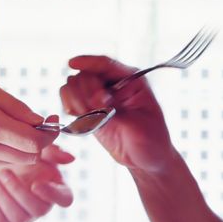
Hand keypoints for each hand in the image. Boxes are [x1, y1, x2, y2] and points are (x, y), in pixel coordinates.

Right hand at [0, 79, 57, 169]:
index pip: (35, 141)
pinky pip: (1, 162)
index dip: (50, 133)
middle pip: (31, 156)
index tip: (51, 120)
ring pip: (18, 161)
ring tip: (15, 127)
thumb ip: (15, 107)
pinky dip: (8, 152)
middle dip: (40, 141)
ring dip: (24, 147)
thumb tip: (40, 122)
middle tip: (38, 124)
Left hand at [0, 144, 75, 221]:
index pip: (65, 199)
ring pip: (19, 217)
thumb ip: (53, 152)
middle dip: (19, 191)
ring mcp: (25, 217)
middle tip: (4, 172)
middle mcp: (43, 205)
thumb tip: (71, 158)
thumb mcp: (34, 150)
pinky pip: (1, 221)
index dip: (53, 195)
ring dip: (5, 196)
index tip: (36, 184)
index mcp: (55, 188)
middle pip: (39, 210)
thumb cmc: (17, 156)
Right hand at [61, 56, 174, 171]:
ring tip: (90, 115)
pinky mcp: (90, 111)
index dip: (88, 61)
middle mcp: (113, 85)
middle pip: (86, 74)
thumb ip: (114, 112)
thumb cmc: (152, 140)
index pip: (106, 64)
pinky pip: (71, 101)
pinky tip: (82, 119)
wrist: (148, 159)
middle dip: (86, 90)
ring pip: (74, 85)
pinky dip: (70, 107)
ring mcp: (100, 98)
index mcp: (131, 81)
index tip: (72, 63)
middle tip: (98, 109)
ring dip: (76, 99)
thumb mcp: (138, 126)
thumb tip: (94, 100)